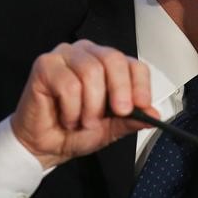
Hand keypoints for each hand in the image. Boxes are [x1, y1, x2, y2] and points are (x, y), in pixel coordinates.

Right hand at [11, 40, 157, 169]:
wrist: (45, 144)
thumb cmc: (76, 128)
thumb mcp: (112, 128)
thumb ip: (132, 119)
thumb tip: (153, 114)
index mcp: (109, 64)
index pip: (134, 64)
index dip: (140, 85)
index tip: (142, 105)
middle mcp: (89, 54)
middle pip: (114, 59)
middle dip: (120, 90)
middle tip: (119, 112)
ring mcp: (66, 55)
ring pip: (91, 72)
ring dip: (91, 105)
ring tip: (85, 121)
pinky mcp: (45, 65)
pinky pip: (68, 84)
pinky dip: (71, 108)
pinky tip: (68, 118)